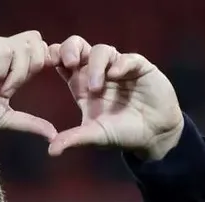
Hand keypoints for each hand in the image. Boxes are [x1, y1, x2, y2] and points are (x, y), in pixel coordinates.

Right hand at [0, 30, 57, 139]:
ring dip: (14, 75)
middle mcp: (2, 48)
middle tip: (11, 88)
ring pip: (23, 48)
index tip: (40, 79)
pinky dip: (0, 72)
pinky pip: (5, 51)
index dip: (46, 60)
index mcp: (10, 63)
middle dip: (31, 69)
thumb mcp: (3, 118)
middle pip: (36, 43)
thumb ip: (28, 123)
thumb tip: (53, 135)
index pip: (39, 49)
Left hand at [47, 36, 184, 159]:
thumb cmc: (122, 133)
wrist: (154, 135)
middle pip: (78, 46)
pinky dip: (120, 64)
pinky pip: (128, 59)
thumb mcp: (95, 137)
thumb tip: (51, 151)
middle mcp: (97, 72)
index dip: (55, 56)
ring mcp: (118, 67)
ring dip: (96, 65)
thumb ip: (74, 139)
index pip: (63, 61)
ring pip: (101, 50)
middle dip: (70, 48)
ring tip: (96, 88)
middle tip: (68, 62)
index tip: (50, 62)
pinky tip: (116, 75)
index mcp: (82, 85)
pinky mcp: (139, 67)